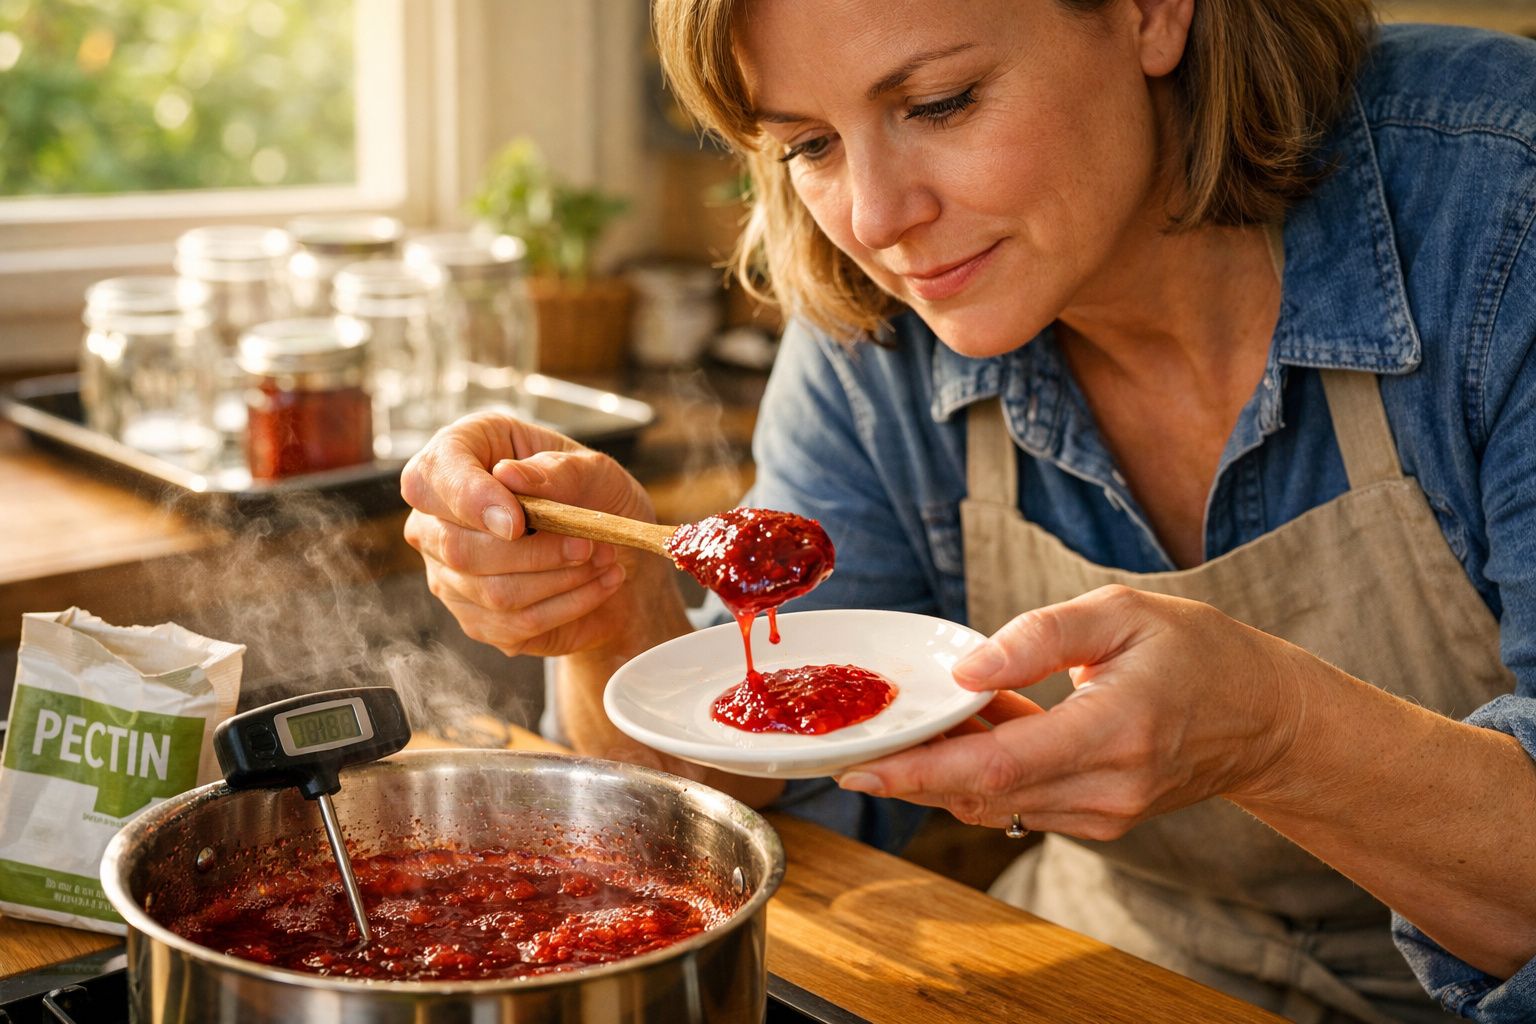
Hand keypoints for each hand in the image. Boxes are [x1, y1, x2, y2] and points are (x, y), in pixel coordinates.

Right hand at [401, 411, 662, 656]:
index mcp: (458, 456)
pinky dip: (569, 606)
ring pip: (491, 591)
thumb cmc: (594, 496)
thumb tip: (509, 476)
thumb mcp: (592, 470)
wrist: (618, 551)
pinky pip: (514, 624)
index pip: (429, 479)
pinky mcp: (475, 618)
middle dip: (533, 553)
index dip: (469, 501)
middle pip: (458, 548)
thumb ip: (554, 471)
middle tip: (587, 545)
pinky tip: (603, 583)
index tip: (517, 522)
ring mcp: (449, 574)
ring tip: (605, 560)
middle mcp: (436, 518)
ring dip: (560, 580)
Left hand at [837, 585, 1306, 839]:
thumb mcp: (1121, 613)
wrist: (1264, 716)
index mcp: (1114, 731)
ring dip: (950, 768)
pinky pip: (1022, 802)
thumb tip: (967, 669)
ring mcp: (1106, 814)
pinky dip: (986, 773)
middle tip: (871, 734)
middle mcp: (1109, 788)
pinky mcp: (1101, 820)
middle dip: (917, 769)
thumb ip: (1039, 637)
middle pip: (984, 793)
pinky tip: (982, 729)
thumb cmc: (1197, 652)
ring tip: (934, 718)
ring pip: (996, 803)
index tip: (861, 771)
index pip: (999, 766)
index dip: (922, 772)